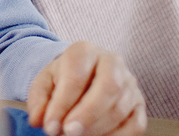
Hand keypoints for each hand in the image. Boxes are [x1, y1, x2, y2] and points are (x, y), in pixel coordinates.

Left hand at [27, 42, 145, 135]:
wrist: (82, 74)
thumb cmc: (63, 78)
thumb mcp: (44, 82)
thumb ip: (39, 100)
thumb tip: (38, 120)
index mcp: (84, 51)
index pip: (76, 76)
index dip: (62, 104)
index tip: (50, 126)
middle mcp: (112, 62)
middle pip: (108, 87)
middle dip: (87, 114)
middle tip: (69, 132)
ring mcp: (129, 83)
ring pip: (120, 108)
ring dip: (97, 128)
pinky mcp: (139, 104)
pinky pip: (135, 124)